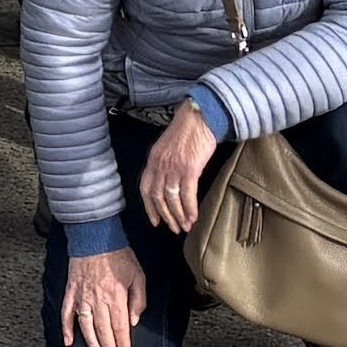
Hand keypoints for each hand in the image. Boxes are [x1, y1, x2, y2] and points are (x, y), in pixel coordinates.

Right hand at [60, 245, 146, 346]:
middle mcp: (98, 300)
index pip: (120, 327)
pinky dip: (66, 328)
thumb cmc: (119, 255)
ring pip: (86, 326)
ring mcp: (82, 297)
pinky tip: (68, 341)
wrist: (95, 237)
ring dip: (91, 344)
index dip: (122, 343)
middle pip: (103, 330)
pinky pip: (66, 313)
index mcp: (116, 297)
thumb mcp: (138, 276)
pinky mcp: (71, 291)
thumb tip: (133, 321)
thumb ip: (138, 300)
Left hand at [135, 101, 220, 235]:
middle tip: (174, 229)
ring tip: (185, 227)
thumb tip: (171, 180)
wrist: (200, 117)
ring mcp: (173, 168)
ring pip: (171, 199)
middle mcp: (160, 165)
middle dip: (166, 216)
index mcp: (153, 159)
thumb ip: (166, 162)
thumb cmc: (188, 129)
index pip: (146, 189)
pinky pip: (187, 195)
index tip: (155, 221)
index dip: (149, 207)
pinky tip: (194, 217)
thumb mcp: (169, 146)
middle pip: (158, 197)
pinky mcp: (189, 169)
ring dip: (178, 216)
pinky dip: (190, 209)